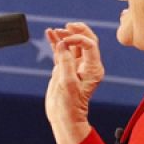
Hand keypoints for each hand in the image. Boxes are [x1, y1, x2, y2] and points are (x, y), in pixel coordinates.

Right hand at [45, 22, 104, 143]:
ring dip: (65, 35)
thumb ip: (65, 62)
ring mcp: (76, 66)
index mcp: (93, 69)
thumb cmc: (68, 105)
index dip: (77, 39)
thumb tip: (62, 44)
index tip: (63, 42)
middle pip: (86, 40)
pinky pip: (62, 51)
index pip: (90, 45)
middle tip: (65, 27)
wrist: (63, 117)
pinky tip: (49, 33)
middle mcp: (87, 65)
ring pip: (73, 44)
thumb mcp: (67, 84)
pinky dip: (56, 42)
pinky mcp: (65, 68)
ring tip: (54, 30)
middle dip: (76, 31)